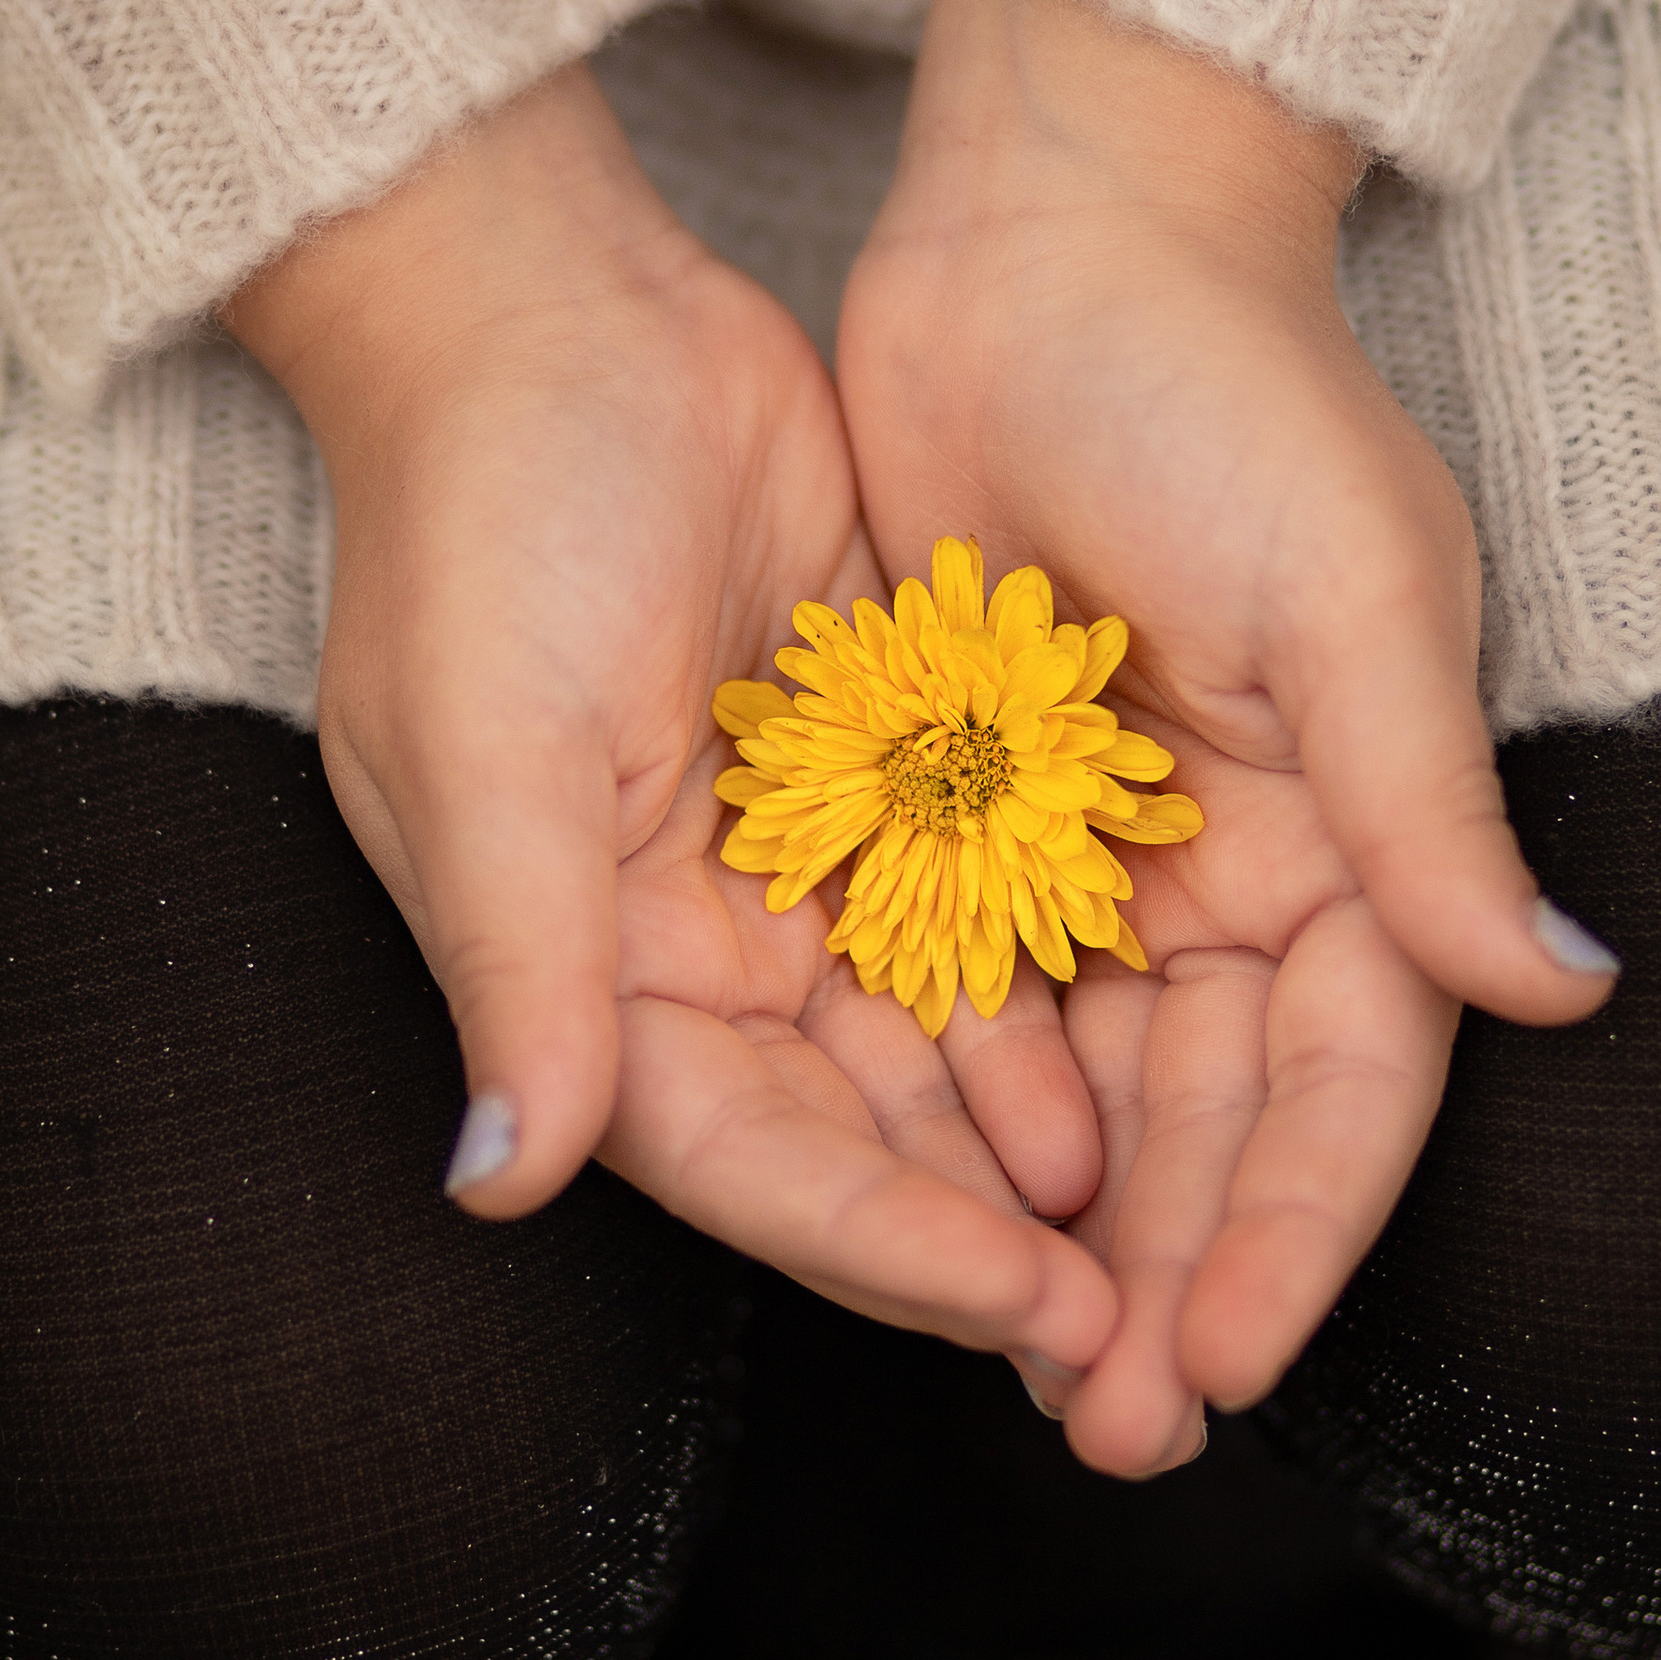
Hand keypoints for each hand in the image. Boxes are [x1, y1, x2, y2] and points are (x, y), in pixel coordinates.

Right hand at [223, 69, 1113, 1368]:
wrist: (553, 306)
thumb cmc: (485, 515)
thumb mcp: (492, 745)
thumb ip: (522, 962)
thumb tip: (503, 1175)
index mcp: (579, 970)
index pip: (747, 1159)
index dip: (886, 1245)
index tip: (1030, 1307)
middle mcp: (684, 952)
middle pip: (853, 1145)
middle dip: (982, 1252)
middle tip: (1138, 1353)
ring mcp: (790, 870)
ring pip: (934, 1060)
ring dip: (1040, 1158)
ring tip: (1176, 1251)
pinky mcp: (880, 778)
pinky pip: (984, 928)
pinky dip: (1055, 1009)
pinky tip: (1155, 1076)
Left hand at [834, 0, 1618, 1473]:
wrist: (1057, 228)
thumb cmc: (1228, 389)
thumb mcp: (1351, 598)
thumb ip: (1424, 808)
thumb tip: (1563, 992)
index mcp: (1361, 836)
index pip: (1348, 1084)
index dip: (1296, 1232)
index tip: (1226, 1363)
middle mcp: (1249, 867)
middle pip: (1219, 1123)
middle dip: (1175, 1280)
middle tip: (1110, 1432)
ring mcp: (1109, 848)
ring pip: (1101, 1093)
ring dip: (1071, 1236)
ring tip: (1020, 1372)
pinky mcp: (978, 808)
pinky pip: (979, 997)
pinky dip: (969, 1108)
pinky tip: (930, 1209)